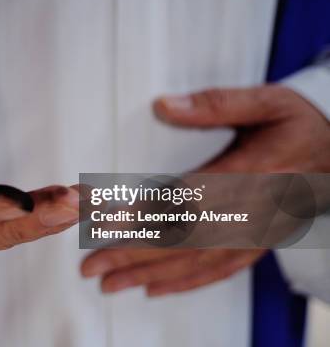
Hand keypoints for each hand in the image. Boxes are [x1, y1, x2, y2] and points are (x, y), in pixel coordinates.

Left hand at [81, 85, 329, 294]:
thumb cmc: (299, 123)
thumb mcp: (267, 101)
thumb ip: (215, 104)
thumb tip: (164, 105)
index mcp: (253, 173)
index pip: (188, 199)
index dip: (144, 214)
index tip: (104, 221)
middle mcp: (254, 211)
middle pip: (184, 239)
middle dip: (133, 254)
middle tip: (91, 265)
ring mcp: (257, 233)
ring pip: (196, 261)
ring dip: (150, 274)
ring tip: (108, 282)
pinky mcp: (257, 244)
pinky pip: (219, 271)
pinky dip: (184, 282)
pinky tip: (153, 288)